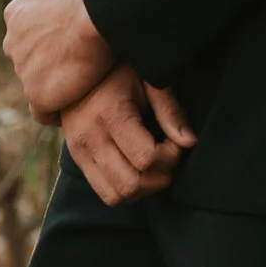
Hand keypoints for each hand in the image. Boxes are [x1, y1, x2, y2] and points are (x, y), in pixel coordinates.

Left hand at [3, 0, 115, 119]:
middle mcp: (12, 45)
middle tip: (80, 65)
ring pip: (37, 87)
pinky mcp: (39, 95)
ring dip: (56, 88)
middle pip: (30, 63)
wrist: (96, 12)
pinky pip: (43, 112)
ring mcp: (23, 72)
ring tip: (84, 85)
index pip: (27, 37)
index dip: (49, 42)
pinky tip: (77, 104)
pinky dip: (57, 111)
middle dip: (49, 66)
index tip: (71, 44)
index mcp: (16, 16)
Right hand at [59, 64, 197, 206]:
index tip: (176, 143)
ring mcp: (80, 152)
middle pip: (131, 184)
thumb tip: (190, 142)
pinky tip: (137, 169)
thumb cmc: (121, 72)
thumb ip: (170, 111)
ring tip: (154, 166)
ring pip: (117, 195)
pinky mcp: (77, 161)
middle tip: (168, 159)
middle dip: (159, 178)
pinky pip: (105, 193)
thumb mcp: (149, 81)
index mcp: (111, 114)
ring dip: (144, 189)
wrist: (75, 70)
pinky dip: (127, 190)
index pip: (145, 158)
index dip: (170, 157)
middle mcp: (90, 137)